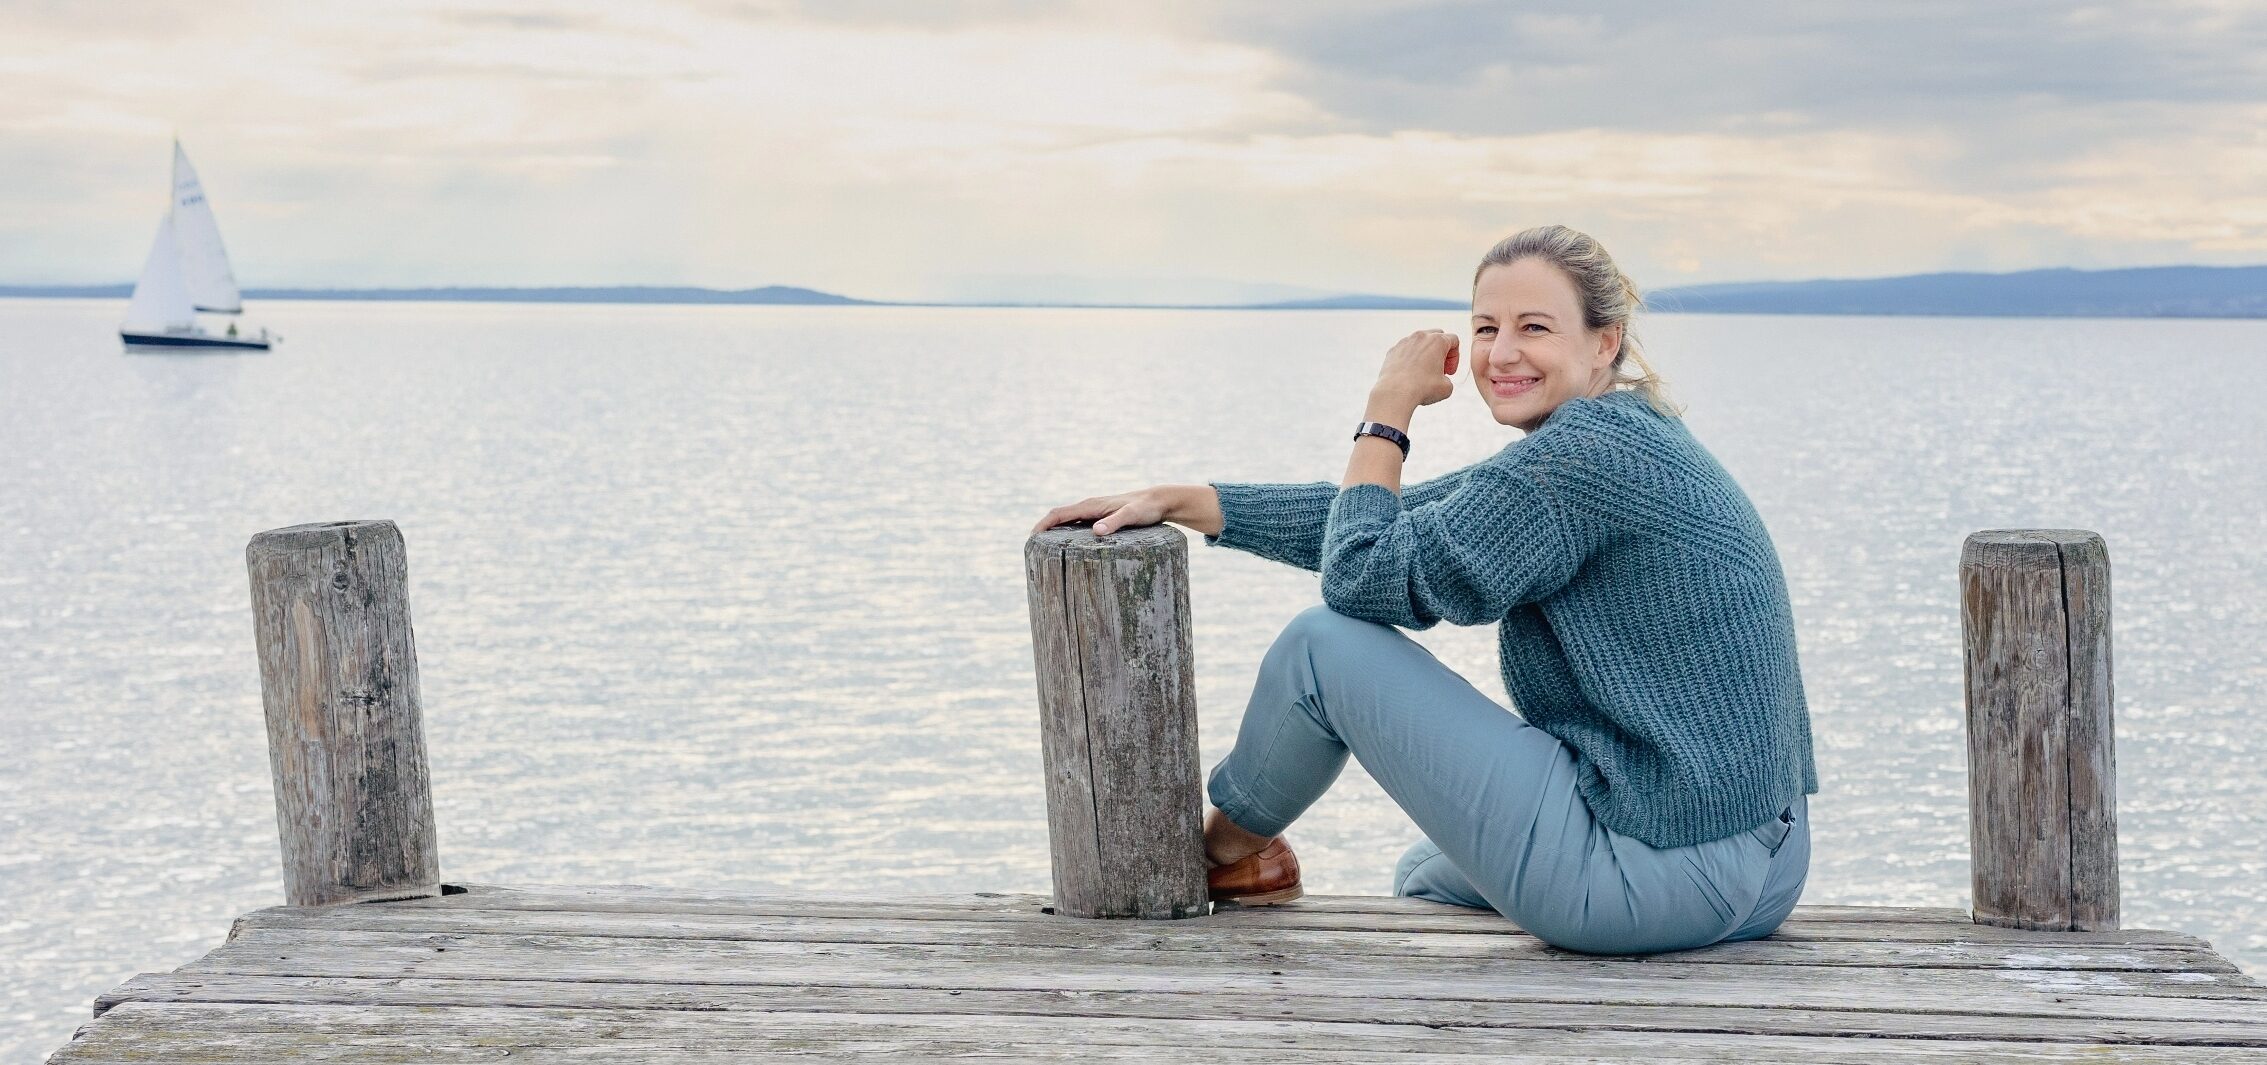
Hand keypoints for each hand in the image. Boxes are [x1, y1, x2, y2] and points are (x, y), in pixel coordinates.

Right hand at [1032, 486, 1178, 536]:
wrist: (1159, 501)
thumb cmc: (1146, 509)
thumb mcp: (1132, 516)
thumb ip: (1115, 522)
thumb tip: (1096, 531)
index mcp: (1091, 506)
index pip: (1059, 514)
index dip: (1043, 525)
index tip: (1031, 538)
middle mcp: (1090, 507)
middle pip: (1058, 517)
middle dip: (1043, 530)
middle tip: (1031, 550)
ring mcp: (1094, 512)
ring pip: (1067, 521)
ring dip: (1053, 532)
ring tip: (1043, 550)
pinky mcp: (1101, 518)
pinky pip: (1077, 525)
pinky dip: (1066, 533)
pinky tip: (1068, 546)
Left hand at [1373, 329, 1458, 407]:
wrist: (1395, 392)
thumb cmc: (1420, 388)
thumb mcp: (1446, 388)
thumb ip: (1448, 379)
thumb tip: (1441, 381)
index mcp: (1437, 341)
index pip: (1453, 340)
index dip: (1455, 357)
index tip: (1449, 370)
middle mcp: (1420, 337)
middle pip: (1437, 336)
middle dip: (1441, 352)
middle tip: (1439, 368)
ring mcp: (1405, 342)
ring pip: (1420, 342)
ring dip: (1425, 354)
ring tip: (1424, 371)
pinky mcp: (1393, 350)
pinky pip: (1406, 350)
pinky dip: (1410, 358)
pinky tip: (1410, 373)